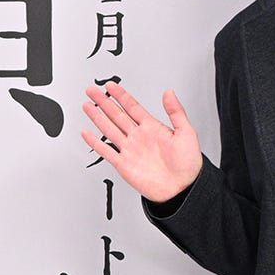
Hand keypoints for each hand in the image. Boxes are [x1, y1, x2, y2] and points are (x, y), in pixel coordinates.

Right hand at [80, 83, 201, 202]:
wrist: (182, 189)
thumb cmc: (188, 164)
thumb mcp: (187, 133)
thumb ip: (176, 112)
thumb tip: (169, 93)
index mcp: (152, 128)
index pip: (132, 107)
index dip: (121, 95)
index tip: (111, 86)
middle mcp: (138, 137)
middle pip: (116, 115)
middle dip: (103, 102)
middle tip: (92, 91)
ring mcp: (130, 150)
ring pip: (108, 129)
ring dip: (97, 117)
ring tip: (87, 106)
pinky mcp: (124, 164)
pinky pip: (106, 151)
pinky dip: (95, 143)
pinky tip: (87, 134)